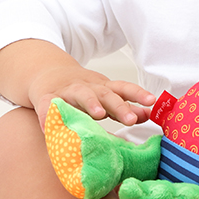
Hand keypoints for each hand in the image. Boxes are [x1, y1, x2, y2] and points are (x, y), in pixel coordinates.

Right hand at [29, 67, 155, 130]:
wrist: (48, 75)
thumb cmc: (84, 92)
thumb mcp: (105, 96)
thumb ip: (126, 106)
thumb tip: (148, 114)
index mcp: (104, 88)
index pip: (124, 88)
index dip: (139, 94)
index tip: (152, 101)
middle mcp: (89, 87)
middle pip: (106, 94)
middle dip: (120, 106)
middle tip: (131, 119)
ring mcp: (67, 92)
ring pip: (81, 94)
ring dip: (91, 103)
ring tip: (99, 115)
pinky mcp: (46, 98)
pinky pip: (48, 105)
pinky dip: (50, 113)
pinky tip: (51, 124)